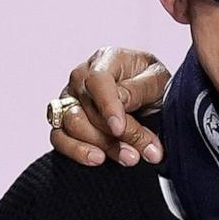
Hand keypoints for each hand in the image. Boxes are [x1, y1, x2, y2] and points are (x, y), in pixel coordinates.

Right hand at [49, 46, 170, 166]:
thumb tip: (119, 101)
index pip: (97, 80)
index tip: (119, 128)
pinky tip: (98, 159)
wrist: (155, 102)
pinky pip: (59, 138)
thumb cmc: (156, 87)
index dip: (107, 106)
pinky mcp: (65, 122)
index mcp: (106, 60)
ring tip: (131, 158)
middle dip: (116, 135)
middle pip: (87, 108)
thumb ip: (139, 89)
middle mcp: (82, 77)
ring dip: (102, 145)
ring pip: (72, 125)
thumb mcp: (159, 82)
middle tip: (144, 151)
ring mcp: (70, 100)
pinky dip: (77, 151)